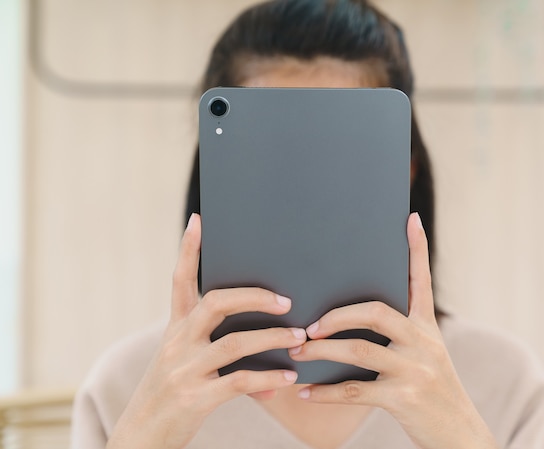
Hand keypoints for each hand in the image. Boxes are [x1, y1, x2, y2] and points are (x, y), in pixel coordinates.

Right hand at [106, 214, 306, 448]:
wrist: (140, 439)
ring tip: (298, 338)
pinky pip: (239, 381)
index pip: (180, 281)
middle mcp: (177, 342)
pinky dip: (267, 378)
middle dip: (253, 296)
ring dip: (272, 338)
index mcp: (175, 329)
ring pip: (234, 343)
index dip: (189, 250)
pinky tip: (288, 379)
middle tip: (285, 299)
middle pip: (215, 303)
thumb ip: (229, 363)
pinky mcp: (195, 397)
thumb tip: (278, 372)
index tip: (198, 221)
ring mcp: (185, 369)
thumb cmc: (171, 398)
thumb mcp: (187, 368)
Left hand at [288, 213, 497, 448]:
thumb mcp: (427, 354)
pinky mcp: (403, 398)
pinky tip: (305, 390)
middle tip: (310, 325)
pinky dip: (325, 391)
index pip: (421, 281)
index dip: (417, 249)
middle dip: (336, 315)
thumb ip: (400, 333)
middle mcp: (423, 341)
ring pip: (358, 350)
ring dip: (320, 352)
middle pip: (375, 312)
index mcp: (427, 326)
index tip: (409, 219)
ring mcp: (414, 369)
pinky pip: (354, 390)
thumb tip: (353, 317)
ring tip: (297, 352)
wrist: (459, 434)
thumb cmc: (431, 389)